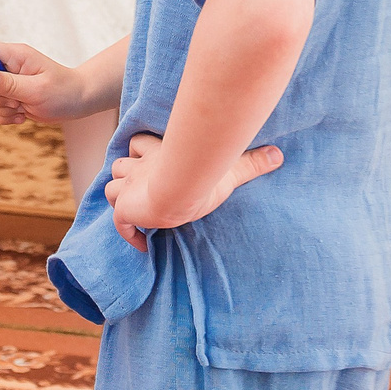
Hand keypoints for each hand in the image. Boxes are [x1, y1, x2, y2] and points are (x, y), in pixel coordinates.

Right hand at [0, 41, 91, 126]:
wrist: (77, 102)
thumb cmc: (63, 92)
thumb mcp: (37, 90)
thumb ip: (9, 84)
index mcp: (16, 55)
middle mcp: (9, 66)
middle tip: (17, 102)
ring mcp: (8, 82)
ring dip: (0, 109)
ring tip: (22, 110)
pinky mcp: (9, 96)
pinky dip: (4, 116)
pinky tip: (22, 116)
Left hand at [103, 130, 284, 251]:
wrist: (182, 186)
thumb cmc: (205, 173)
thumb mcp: (232, 167)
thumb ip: (252, 162)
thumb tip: (280, 156)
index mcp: (159, 154)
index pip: (140, 144)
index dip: (141, 150)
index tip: (149, 161)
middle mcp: (140, 168)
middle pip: (120, 165)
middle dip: (126, 174)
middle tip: (139, 188)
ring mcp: (129, 188)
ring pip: (110, 187)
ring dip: (119, 197)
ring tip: (135, 211)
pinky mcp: (125, 209)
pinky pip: (118, 223)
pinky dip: (127, 233)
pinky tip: (141, 245)